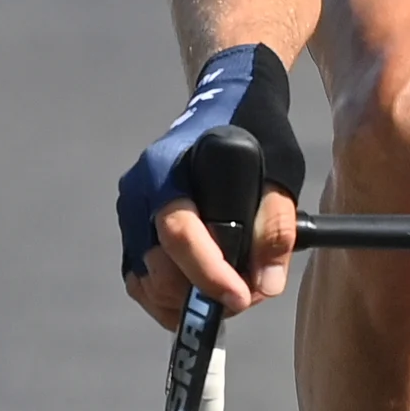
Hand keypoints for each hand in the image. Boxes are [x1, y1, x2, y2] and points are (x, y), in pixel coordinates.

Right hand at [116, 43, 308, 323]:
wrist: (228, 109)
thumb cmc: (254, 133)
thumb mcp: (279, 172)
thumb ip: (275, 226)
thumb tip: (264, 285)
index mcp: (168, 170)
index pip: (179, 234)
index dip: (209, 274)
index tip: (241, 297)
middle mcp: (139, 193)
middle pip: (159, 268)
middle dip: (203, 293)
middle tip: (246, 293)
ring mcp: (130, 214)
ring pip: (147, 282)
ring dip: (186, 301)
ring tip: (228, 291)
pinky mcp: (131, 232)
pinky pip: (141, 281)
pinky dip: (169, 298)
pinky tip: (200, 292)